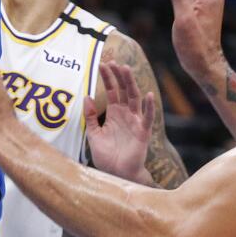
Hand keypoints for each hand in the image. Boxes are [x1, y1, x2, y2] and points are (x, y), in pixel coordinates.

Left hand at [86, 61, 154, 183]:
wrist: (117, 174)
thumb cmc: (107, 156)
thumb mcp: (94, 134)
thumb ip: (90, 117)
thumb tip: (86, 96)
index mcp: (115, 114)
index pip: (112, 91)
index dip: (108, 78)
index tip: (103, 64)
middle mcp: (126, 115)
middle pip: (124, 91)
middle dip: (119, 76)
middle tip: (114, 62)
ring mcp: (135, 122)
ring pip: (135, 98)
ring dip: (131, 84)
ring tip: (127, 69)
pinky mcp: (143, 132)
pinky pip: (147, 117)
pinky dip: (149, 106)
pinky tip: (149, 95)